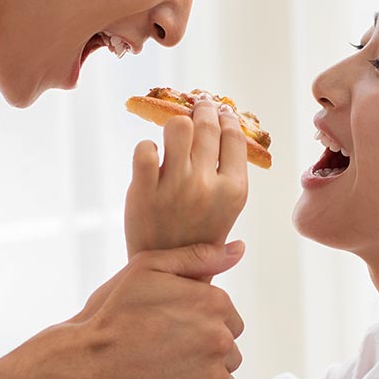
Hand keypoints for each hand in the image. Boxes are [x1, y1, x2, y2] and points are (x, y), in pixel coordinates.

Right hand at [74, 242, 245, 378]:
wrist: (84, 367)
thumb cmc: (112, 314)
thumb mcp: (147, 268)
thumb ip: (197, 256)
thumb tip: (240, 249)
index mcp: (214, 304)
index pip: (230, 322)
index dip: (203, 328)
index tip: (175, 334)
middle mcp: (220, 339)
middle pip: (229, 353)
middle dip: (205, 356)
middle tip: (168, 358)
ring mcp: (212, 378)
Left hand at [125, 97, 248, 257]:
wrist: (171, 274)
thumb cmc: (199, 235)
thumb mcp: (225, 207)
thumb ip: (226, 171)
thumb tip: (225, 123)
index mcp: (234, 191)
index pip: (234, 137)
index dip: (227, 118)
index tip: (222, 111)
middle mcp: (206, 186)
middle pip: (207, 127)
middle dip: (204, 109)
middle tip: (201, 104)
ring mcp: (175, 187)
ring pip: (177, 127)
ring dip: (177, 124)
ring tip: (176, 129)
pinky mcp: (144, 190)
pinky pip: (145, 148)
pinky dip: (147, 148)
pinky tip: (152, 157)